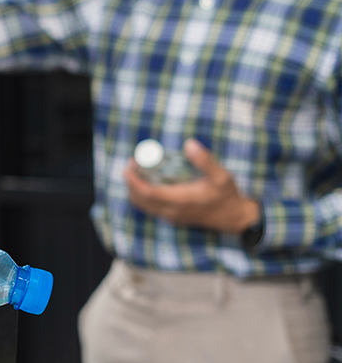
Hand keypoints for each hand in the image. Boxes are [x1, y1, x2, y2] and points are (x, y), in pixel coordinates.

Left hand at [124, 138, 260, 233]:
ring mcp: (170, 216)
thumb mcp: (220, 176)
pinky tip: (148, 182)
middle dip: (131, 182)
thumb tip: (189, 144)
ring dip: (135, 189)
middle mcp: (171, 211)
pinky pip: (150, 208)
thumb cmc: (226, 195)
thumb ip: (205, 160)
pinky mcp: (172, 218)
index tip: (129, 165)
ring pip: (143, 206)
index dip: (134, 180)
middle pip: (140, 200)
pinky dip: (142, 196)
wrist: (233, 218)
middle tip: (132, 164)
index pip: (147, 193)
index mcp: (179, 201)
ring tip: (137, 171)